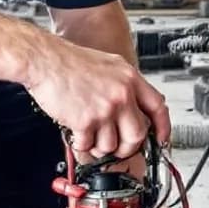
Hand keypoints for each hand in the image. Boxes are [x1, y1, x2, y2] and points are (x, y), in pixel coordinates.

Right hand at [23, 34, 170, 158]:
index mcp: (129, 78)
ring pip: (112, 145)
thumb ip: (123, 85)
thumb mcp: (107, 64)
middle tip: (116, 147)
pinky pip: (88, 145)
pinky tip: (76, 132)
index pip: (158, 107)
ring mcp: (105, 108)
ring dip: (99, 147)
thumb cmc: (69, 61)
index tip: (161, 139)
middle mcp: (121, 93)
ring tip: (89, 135)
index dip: (163, 127)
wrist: (45, 59)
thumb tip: (132, 108)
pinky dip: (81, 144)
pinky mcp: (86, 120)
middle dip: (127, 147)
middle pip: (138, 134)